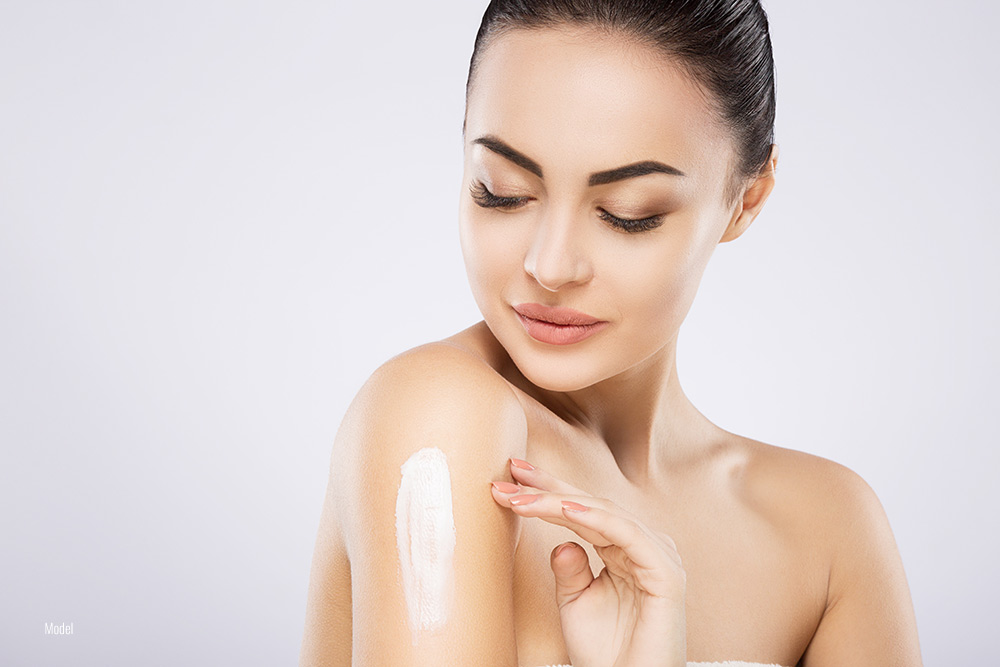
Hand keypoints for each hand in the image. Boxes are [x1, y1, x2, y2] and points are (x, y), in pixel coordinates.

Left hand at [490, 458, 686, 666]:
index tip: (511, 479)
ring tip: (523, 498)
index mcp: (623, 549)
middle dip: (549, 487)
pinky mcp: (666, 573)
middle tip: (513, 472)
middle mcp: (642, 546)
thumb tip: (562, 540)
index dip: (547, 492)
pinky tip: (565, 510)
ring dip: (560, 502)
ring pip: (605, 513)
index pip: (582, 511)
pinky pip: (628, 534)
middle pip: (592, 504)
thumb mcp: (574, 601)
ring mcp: (657, 557)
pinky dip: (597, 518)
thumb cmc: (604, 652)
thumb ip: (568, 567)